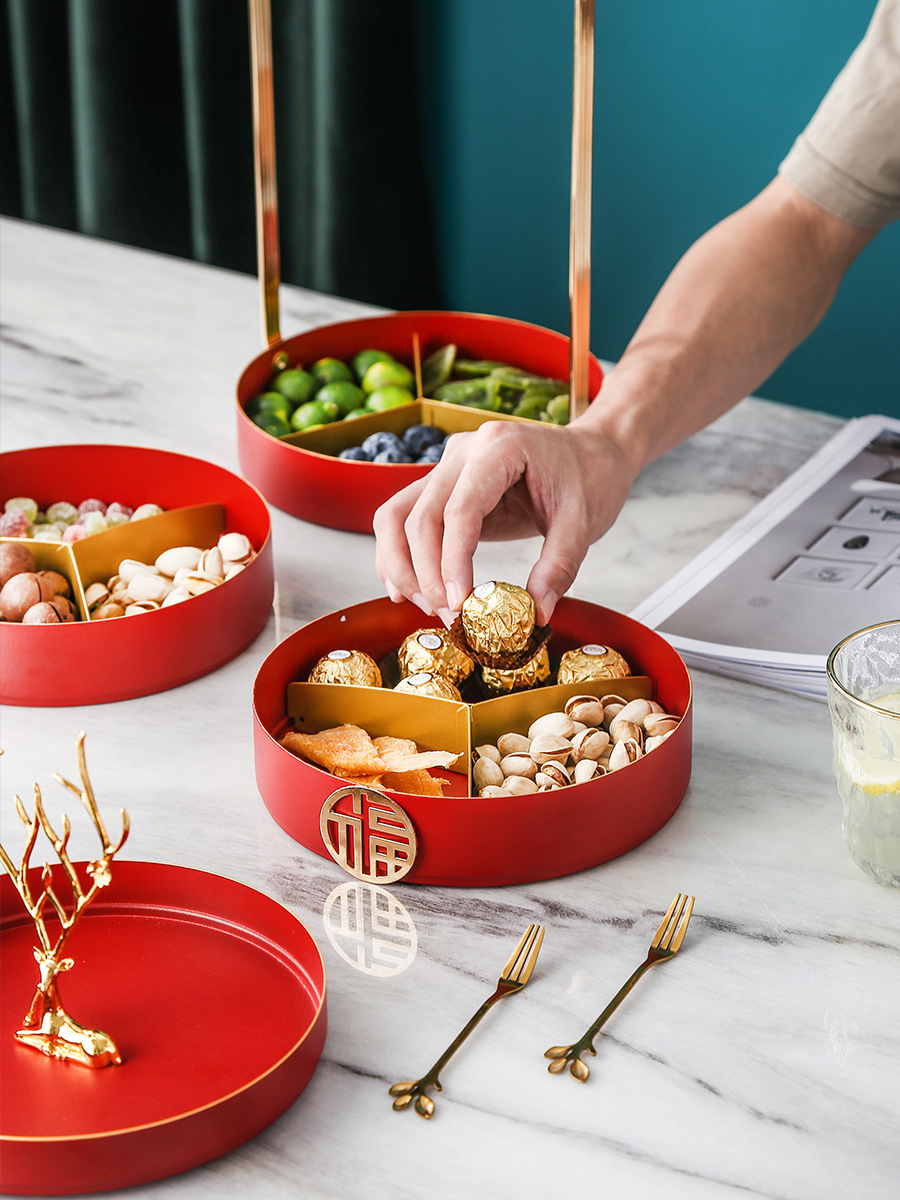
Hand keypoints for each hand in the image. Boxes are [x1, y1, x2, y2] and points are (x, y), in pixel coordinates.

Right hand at [373, 417, 638, 626]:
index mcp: (499, 448)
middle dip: (426, 575)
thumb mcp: (584, 522)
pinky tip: (410, 591)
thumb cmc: (591, 477)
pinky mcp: (443, 486)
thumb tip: (535, 613)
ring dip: (402, 567)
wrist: (593, 452)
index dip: (452, 562)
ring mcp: (447, 466)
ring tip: (428, 608)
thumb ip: (559, 566)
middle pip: (418, 516)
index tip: (459, 605)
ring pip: (396, 516)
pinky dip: (399, 556)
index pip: (460, 509)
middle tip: (450, 617)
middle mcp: (463, 452)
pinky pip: (404, 518)